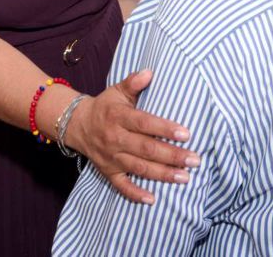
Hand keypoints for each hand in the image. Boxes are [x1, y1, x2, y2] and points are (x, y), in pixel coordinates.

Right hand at [66, 69, 199, 203]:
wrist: (77, 124)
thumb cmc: (105, 106)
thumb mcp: (117, 90)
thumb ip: (133, 83)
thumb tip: (150, 72)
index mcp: (119, 117)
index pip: (145, 124)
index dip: (165, 129)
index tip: (186, 133)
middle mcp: (115, 138)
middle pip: (146, 149)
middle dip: (172, 155)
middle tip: (195, 160)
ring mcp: (111, 157)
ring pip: (139, 168)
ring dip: (162, 174)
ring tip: (184, 178)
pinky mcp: (108, 171)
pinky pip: (121, 186)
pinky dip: (135, 194)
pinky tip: (153, 200)